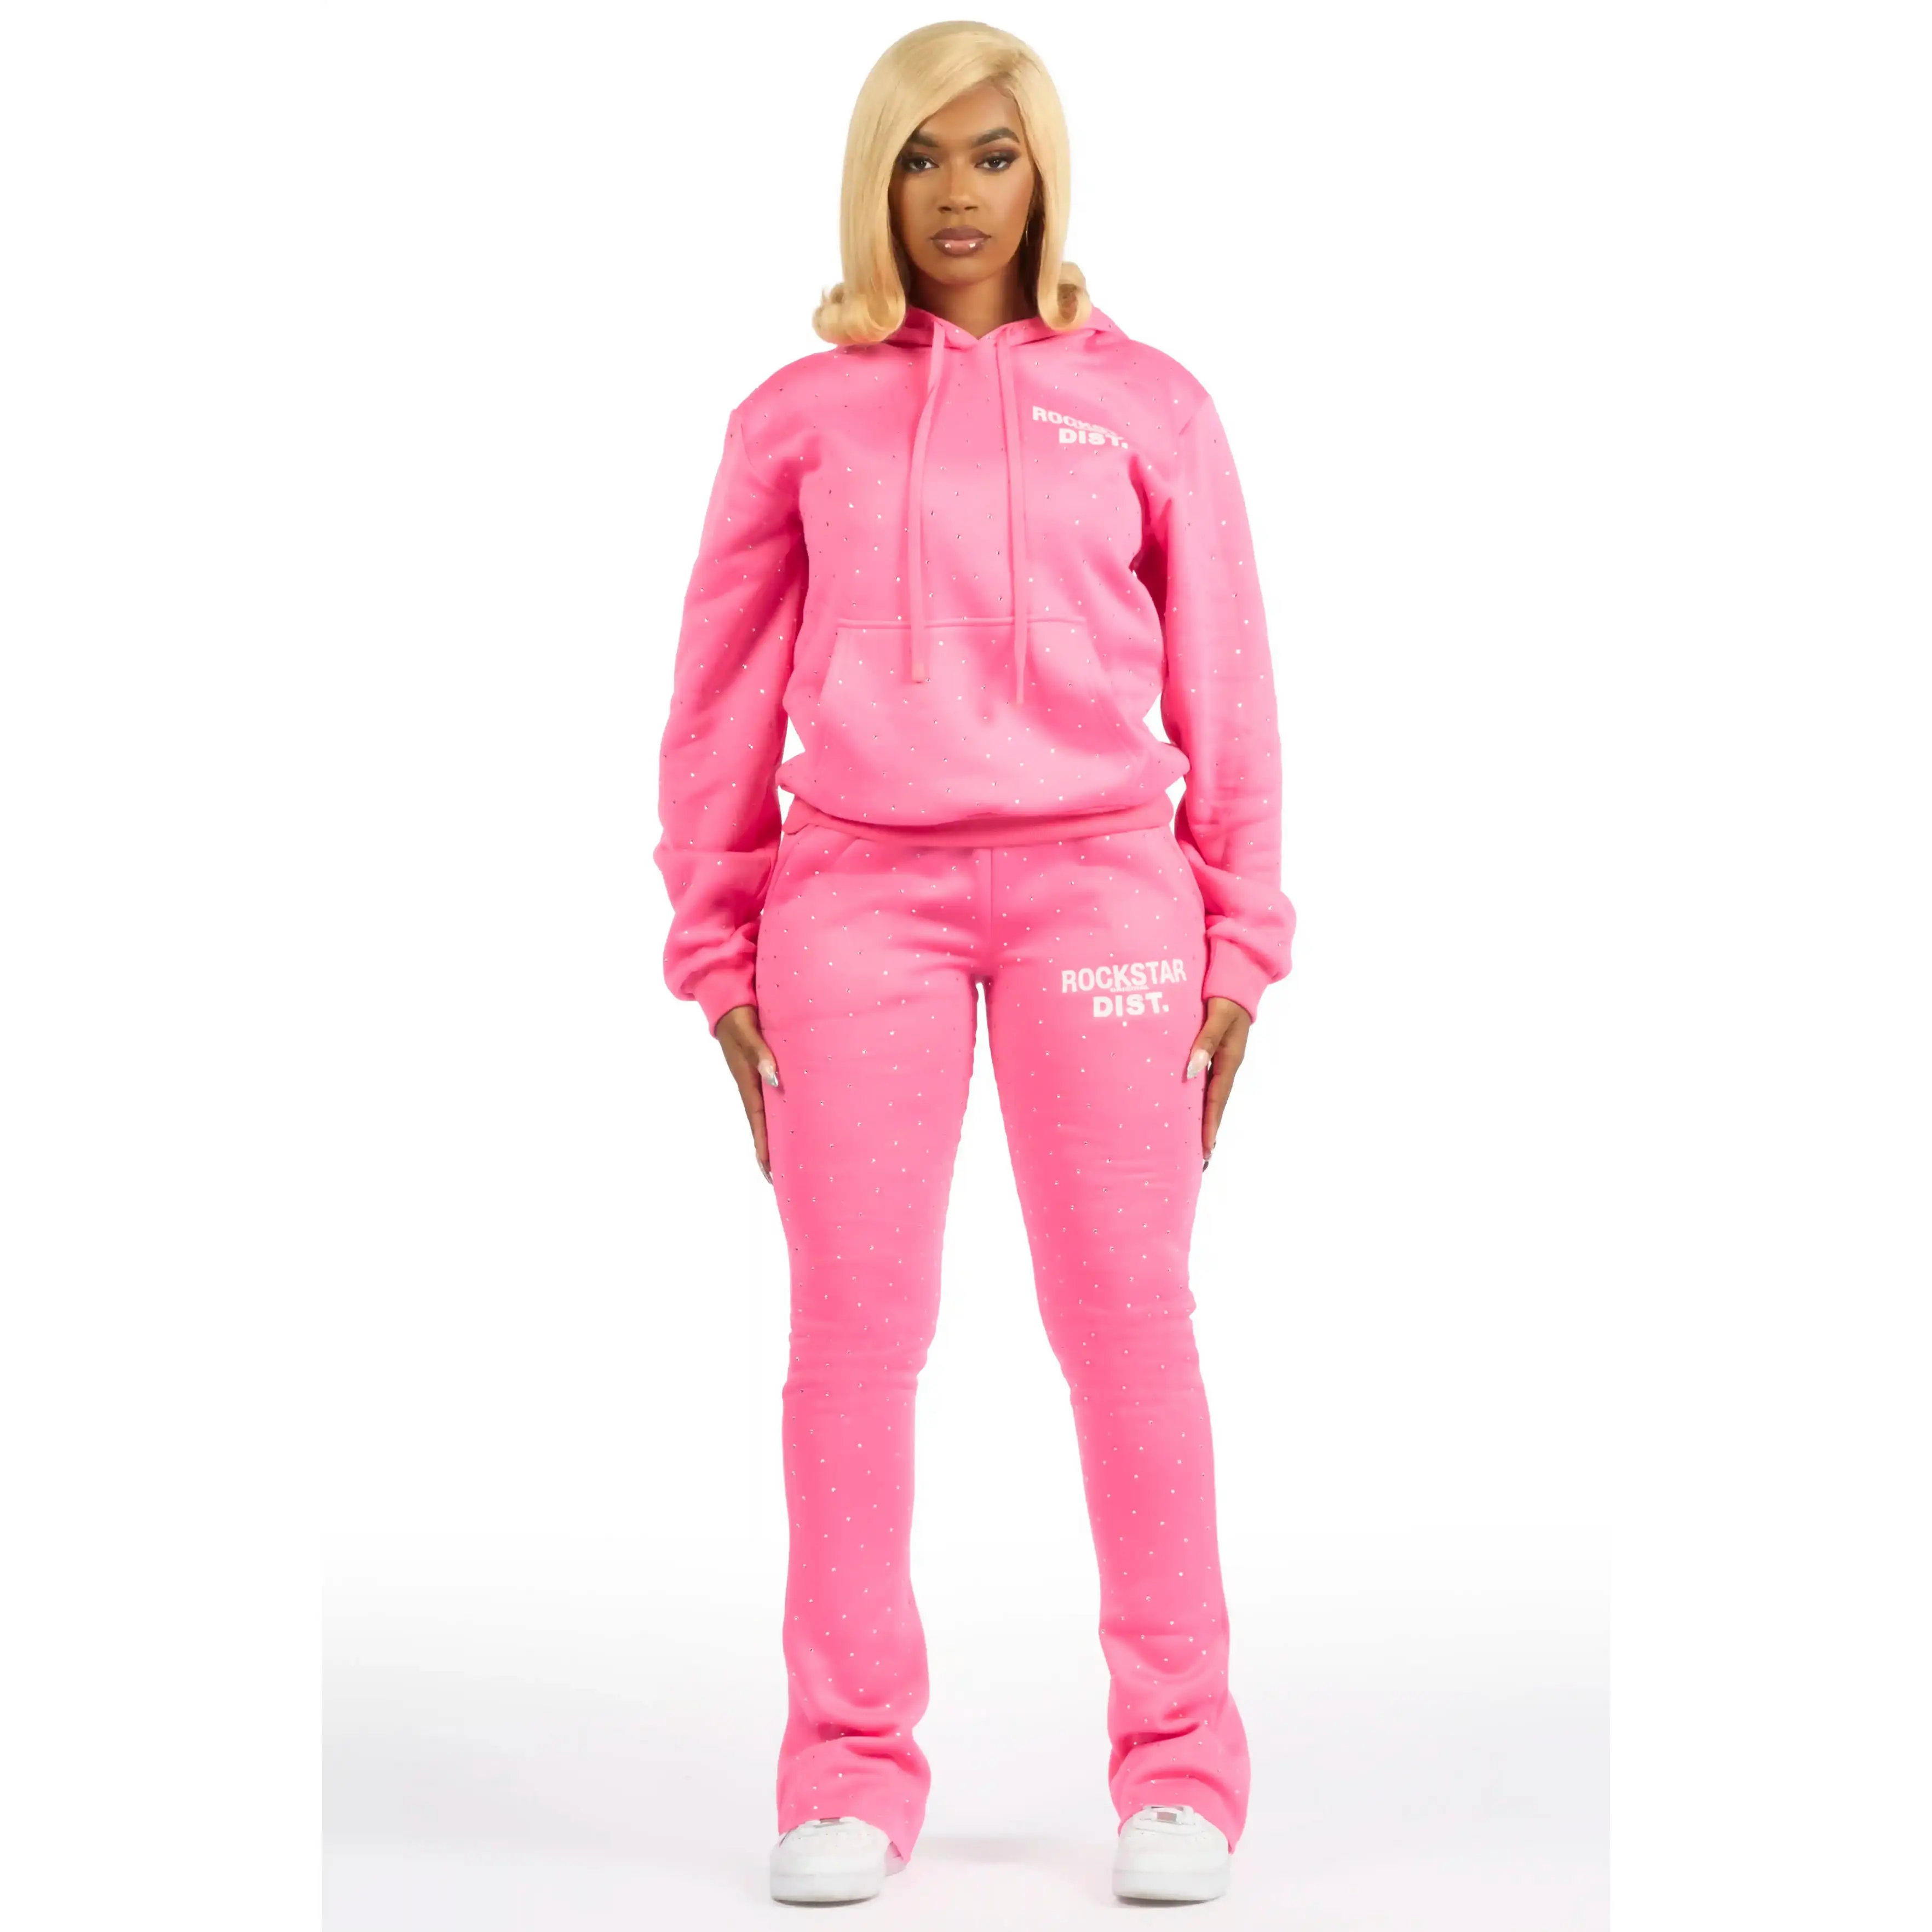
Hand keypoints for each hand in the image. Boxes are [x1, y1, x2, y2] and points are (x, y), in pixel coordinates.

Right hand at [714, 1003, 779, 1182]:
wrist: (730, 1000)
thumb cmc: (739, 1016)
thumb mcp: (747, 1032)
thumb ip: (759, 1052)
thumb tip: (773, 1077)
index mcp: (747, 1081)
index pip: (758, 1121)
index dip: (764, 1146)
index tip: (769, 1171)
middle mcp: (752, 1084)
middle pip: (762, 1125)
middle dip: (769, 1152)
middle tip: (780, 1179)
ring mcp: (757, 1079)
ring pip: (768, 1114)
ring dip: (775, 1136)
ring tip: (787, 1160)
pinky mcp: (764, 1070)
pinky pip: (773, 1099)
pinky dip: (780, 1114)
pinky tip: (792, 1122)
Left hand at [1184, 996, 1250, 1168]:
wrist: (1238, 976)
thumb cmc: (1226, 995)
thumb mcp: (1218, 1016)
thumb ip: (1205, 1040)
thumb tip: (1191, 1070)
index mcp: (1230, 1060)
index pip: (1217, 1100)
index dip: (1210, 1126)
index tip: (1206, 1151)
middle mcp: (1227, 1064)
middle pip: (1216, 1105)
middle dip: (1209, 1132)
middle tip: (1201, 1162)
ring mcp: (1222, 1059)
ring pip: (1212, 1095)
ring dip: (1205, 1119)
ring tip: (1197, 1145)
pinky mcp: (1215, 1052)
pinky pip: (1206, 1081)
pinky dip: (1200, 1099)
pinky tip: (1190, 1108)